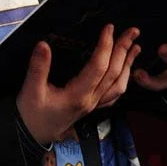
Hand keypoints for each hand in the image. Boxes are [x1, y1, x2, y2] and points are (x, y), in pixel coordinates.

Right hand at [16, 24, 140, 144]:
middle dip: (124, 50)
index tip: (109, 28)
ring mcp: (93, 106)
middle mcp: (90, 101)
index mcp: (78, 96)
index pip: (98, 67)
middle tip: (133, 31)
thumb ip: (38, 68)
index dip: (105, 46)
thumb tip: (43, 45)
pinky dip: (123, 80)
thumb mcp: (30, 91)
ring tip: (136, 47)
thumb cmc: (31, 115)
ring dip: (128, 65)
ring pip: (118, 85)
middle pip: (113, 73)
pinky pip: (114, 94)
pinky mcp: (91, 108)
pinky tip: (126, 71)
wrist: (32, 137)